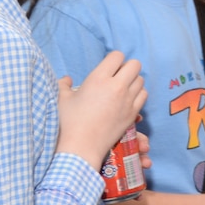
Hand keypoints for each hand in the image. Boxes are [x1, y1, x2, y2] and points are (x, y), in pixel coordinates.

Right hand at [56, 51, 145, 165]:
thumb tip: (67, 79)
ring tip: (122, 89)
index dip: (113, 59)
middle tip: (117, 77)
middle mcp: (116, 86)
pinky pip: (144, 96)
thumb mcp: (61, 99)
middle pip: (135, 65)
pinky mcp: (133, 113)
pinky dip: (138, 94)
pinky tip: (127, 100)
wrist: (80, 147)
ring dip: (133, 81)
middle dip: (127, 67)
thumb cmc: (67, 122)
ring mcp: (127, 100)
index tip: (108, 68)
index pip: (117, 56)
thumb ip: (64, 85)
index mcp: (98, 79)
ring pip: (141, 80)